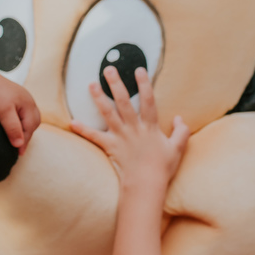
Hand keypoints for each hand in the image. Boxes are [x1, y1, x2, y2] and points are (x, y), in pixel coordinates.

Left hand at [0, 63, 40, 152]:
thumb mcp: (3, 112)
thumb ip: (13, 128)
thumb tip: (19, 145)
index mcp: (28, 103)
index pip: (31, 127)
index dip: (25, 141)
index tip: (18, 154)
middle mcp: (27, 100)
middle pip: (33, 122)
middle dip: (27, 135)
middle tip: (18, 149)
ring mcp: (20, 98)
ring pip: (27, 118)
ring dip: (23, 129)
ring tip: (15, 140)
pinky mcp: (12, 98)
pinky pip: (19, 113)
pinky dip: (17, 123)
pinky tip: (9, 127)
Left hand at [69, 67, 188, 194]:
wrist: (146, 185)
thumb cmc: (162, 168)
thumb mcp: (178, 148)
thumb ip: (182, 131)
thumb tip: (180, 118)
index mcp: (150, 127)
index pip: (148, 101)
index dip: (144, 84)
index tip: (138, 69)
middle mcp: (134, 128)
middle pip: (124, 102)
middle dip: (116, 84)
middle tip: (108, 69)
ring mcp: (120, 137)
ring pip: (108, 114)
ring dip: (99, 98)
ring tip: (91, 84)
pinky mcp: (110, 146)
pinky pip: (94, 137)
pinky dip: (83, 130)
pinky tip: (72, 122)